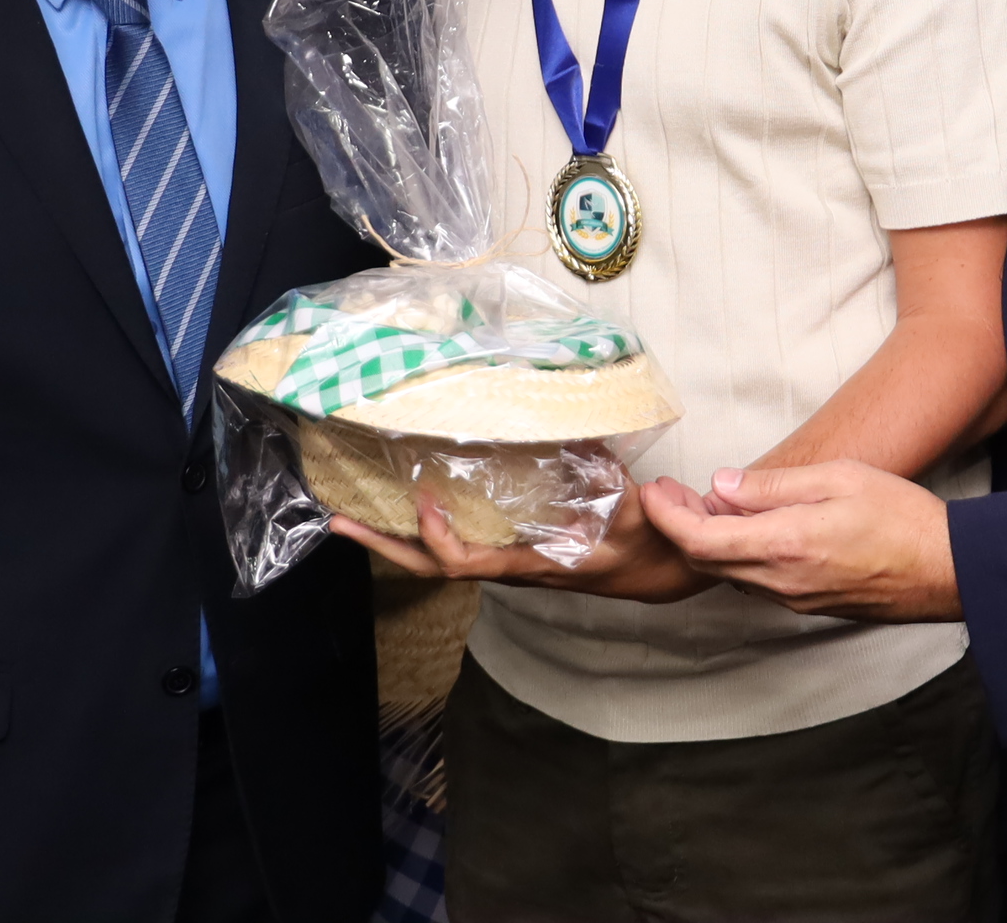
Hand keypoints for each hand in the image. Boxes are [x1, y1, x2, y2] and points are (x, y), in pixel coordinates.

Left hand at [329, 481, 715, 603]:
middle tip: (339, 518)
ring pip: (441, 561)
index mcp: (533, 566)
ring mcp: (511, 562)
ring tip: (354, 512)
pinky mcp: (518, 551)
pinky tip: (413, 503)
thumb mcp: (633, 511)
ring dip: (396, 539)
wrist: (667, 572)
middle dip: (385, 546)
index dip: (438, 536)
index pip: (467, 564)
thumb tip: (574, 435)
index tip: (423, 496)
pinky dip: (428, 528)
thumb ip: (607, 478)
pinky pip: (461, 544)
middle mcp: (512, 569)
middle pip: (433, 569)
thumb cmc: (650, 547)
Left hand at [637, 460, 961, 621]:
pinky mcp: (809, 605)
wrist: (948, 570)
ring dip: (707, 541)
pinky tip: (743, 528)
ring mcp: (795, 599)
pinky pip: (757, 581)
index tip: (652, 492)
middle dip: (677, 526)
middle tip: (668, 492)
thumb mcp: (838, 478)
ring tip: (702, 503)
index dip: (667, 517)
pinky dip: (736, 554)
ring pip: (730, 572)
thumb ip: (774, 484)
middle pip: (706, 561)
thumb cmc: (901, 517)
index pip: (700, 540)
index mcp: (786, 544)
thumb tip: (722, 484)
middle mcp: (782, 581)